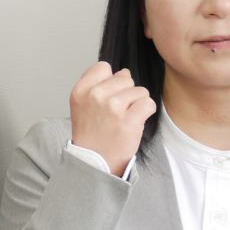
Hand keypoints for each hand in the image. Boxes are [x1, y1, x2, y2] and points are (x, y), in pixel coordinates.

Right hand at [69, 61, 154, 176]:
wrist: (94, 162)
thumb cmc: (91, 133)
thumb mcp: (84, 105)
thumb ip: (99, 85)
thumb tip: (124, 73)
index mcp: (81, 90)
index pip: (103, 67)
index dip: (110, 81)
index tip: (106, 97)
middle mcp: (95, 96)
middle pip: (125, 78)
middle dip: (126, 93)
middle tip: (115, 113)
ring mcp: (112, 107)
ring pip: (140, 91)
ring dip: (137, 104)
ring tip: (124, 119)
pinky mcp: (129, 120)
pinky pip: (148, 103)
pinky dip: (146, 113)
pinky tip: (134, 123)